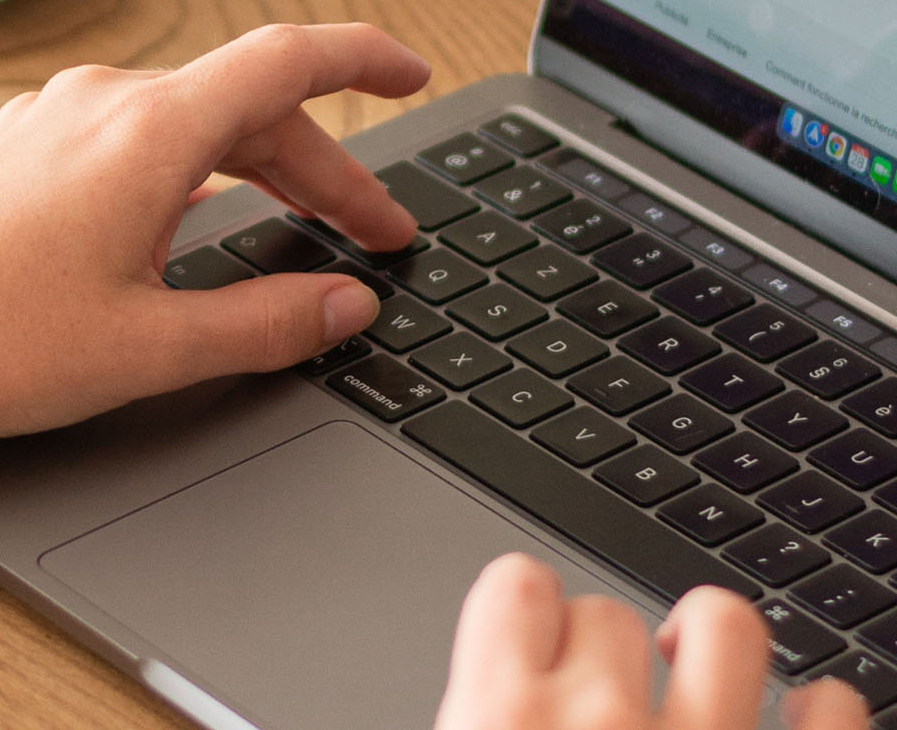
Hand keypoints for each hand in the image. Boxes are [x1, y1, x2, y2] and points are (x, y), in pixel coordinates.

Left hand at [0, 22, 430, 453]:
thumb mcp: (150, 347)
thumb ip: (266, 321)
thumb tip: (344, 304)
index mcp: (146, 132)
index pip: (288, 59)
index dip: (366, 58)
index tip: (413, 73)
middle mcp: (98, 103)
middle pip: (246, 104)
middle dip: (324, 166)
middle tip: (375, 236)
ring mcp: (51, 121)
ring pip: (188, 123)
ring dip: (257, 169)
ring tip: (304, 233)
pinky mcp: (20, 151)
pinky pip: (132, 139)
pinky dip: (191, 173)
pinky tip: (199, 226)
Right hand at [434, 554, 869, 729]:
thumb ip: (470, 719)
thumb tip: (473, 699)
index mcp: (499, 719)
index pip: (516, 588)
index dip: (527, 614)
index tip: (534, 643)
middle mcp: (601, 722)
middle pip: (610, 611)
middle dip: (608, 651)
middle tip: (604, 701)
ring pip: (725, 625)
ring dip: (712, 643)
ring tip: (703, 677)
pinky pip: (834, 711)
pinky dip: (827, 708)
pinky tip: (806, 720)